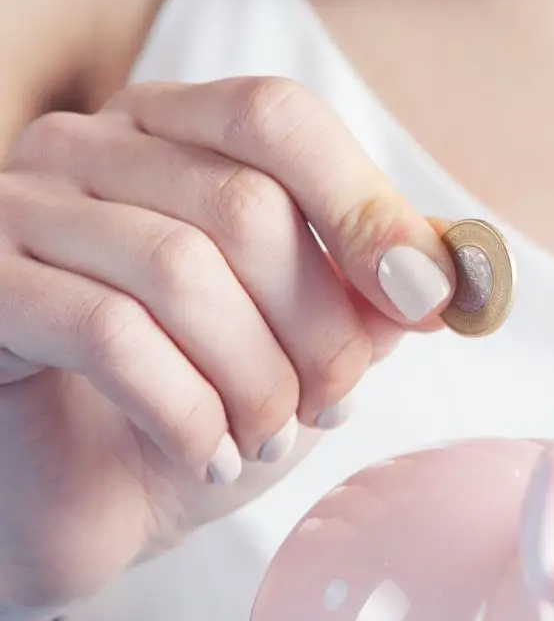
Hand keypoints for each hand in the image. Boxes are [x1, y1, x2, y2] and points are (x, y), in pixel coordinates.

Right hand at [0, 76, 454, 615]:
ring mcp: (22, 215)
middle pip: (245, 207)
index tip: (427, 298)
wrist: (80, 501)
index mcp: (173, 139)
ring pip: (181, 270)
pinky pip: (111, 336)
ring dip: (254, 383)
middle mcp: (89, 152)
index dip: (367, 209)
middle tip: (330, 406)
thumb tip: (444, 269)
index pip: (277, 119)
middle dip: (317, 331)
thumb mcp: (301, 351)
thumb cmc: (195, 412)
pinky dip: (185, 412)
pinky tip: (205, 457)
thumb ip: (365, 299)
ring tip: (264, 442)